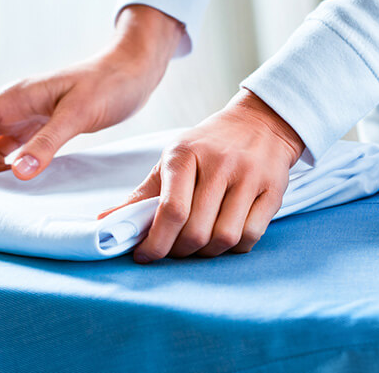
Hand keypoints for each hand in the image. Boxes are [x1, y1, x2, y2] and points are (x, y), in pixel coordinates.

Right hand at [0, 5, 183, 185]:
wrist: (134, 70)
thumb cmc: (109, 85)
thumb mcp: (78, 114)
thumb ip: (47, 143)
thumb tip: (16, 173)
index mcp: (12, 99)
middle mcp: (13, 106)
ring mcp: (27, 115)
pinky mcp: (43, 124)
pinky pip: (10, 148)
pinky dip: (2, 167)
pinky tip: (10, 185)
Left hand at [97, 88, 304, 261]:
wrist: (261, 122)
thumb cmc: (209, 145)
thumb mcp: (174, 158)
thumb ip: (143, 194)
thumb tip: (104, 222)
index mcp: (186, 154)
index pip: (171, 210)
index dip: (156, 242)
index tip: (146, 255)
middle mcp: (220, 163)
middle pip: (197, 230)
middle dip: (180, 251)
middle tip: (174, 250)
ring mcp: (249, 176)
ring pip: (225, 237)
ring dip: (208, 252)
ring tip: (200, 245)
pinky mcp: (273, 189)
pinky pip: (252, 236)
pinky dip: (235, 248)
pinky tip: (225, 239)